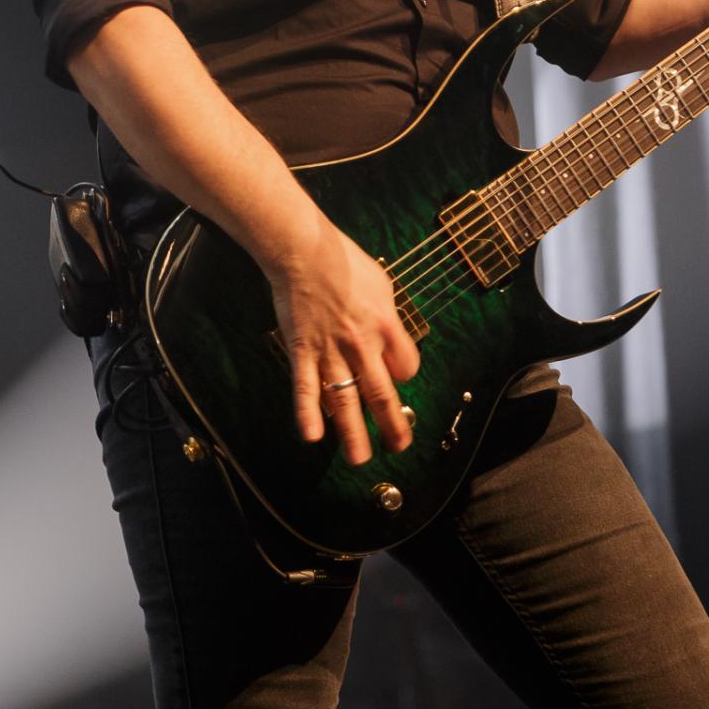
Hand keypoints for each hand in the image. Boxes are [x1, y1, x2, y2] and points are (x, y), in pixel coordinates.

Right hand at [265, 209, 420, 464]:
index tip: (396, 381)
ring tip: (359, 458)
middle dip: (391, 425)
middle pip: (381, 393)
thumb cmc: (344, 261)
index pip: (406, 366)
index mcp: (386, 325)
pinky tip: (312, 436)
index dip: (403, 377)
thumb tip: (392, 336)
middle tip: (398, 447)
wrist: (304, 250)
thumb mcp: (382, 284)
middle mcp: (362, 343)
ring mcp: (330, 350)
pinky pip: (306, 387)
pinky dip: (308, 413)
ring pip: (345, 399)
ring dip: (352, 432)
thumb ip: (389, 315)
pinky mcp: (302, 350)